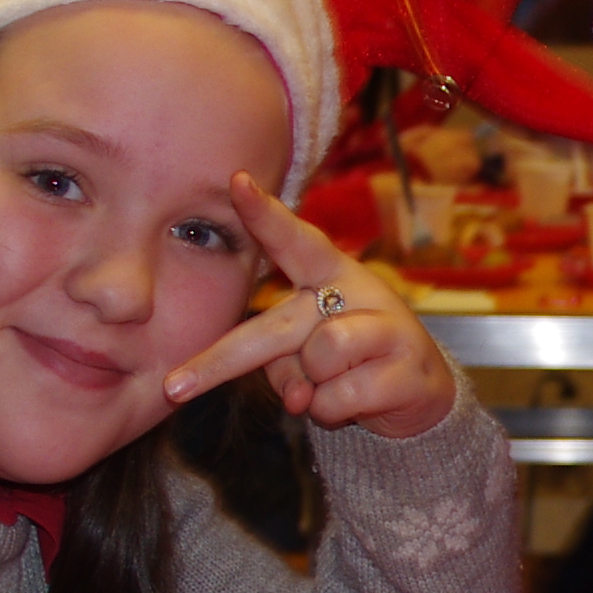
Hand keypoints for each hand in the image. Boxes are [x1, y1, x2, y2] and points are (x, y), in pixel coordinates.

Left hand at [159, 180, 458, 439]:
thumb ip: (284, 365)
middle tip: (174, 387)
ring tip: (334, 385)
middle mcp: (356, 288)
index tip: (236, 182)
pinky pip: (340, 397)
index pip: (293, 238)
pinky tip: (357, 401)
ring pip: (316, 360)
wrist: (418, 389)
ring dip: (311, 389)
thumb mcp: (306, 353)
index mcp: (326, 271)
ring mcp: (386, 325)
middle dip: (220, 361)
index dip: (265, 213)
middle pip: (277, 326)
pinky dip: (334, 410)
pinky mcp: (406, 367)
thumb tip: (299, 398)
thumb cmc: (348, 359)